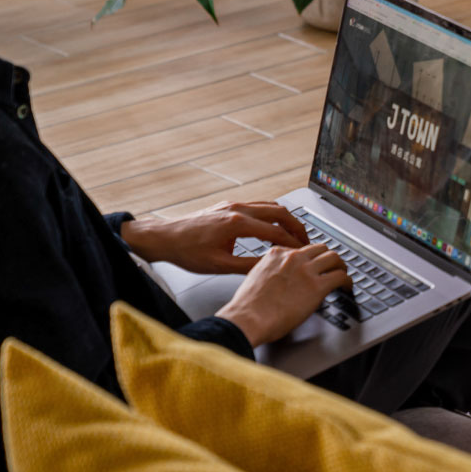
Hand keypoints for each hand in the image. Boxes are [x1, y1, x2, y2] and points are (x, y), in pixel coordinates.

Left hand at [120, 201, 308, 273]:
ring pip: (270, 206)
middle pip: (279, 212)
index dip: (293, 243)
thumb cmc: (186, 252)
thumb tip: (272, 266)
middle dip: (296, 227)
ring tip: (294, 234)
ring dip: (285, 219)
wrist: (164, 238)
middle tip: (306, 242)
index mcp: (236, 224)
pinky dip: (272, 215)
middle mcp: (237, 209)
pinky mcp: (228, 205)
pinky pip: (258, 205)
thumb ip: (250, 265)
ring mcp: (232, 205)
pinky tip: (273, 226)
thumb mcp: (220, 266)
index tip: (304, 252)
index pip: (276, 231)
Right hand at [215, 244, 350, 346]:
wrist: (248, 318)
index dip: (310, 259)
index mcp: (276, 255)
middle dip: (328, 258)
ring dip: (341, 266)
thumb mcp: (256, 278)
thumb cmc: (248, 307)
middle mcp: (292, 258)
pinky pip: (341, 276)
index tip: (314, 266)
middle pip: (320, 249)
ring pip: (334, 258)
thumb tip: (283, 281)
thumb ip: (271, 273)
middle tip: (333, 267)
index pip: (300, 249)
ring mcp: (306, 270)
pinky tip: (347, 287)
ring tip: (343, 275)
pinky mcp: (317, 286)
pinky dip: (348, 281)